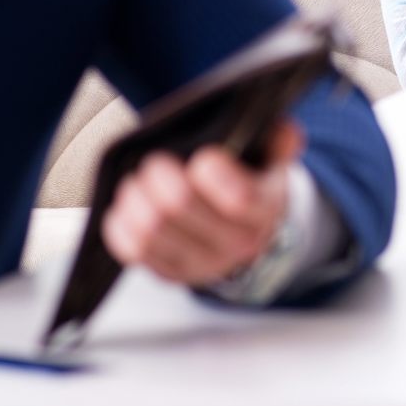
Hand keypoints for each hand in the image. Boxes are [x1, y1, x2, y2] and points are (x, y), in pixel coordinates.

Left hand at [101, 118, 303, 287]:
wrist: (245, 230)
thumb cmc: (252, 182)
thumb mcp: (272, 158)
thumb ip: (279, 140)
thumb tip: (283, 131)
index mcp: (264, 210)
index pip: (240, 198)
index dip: (215, 174)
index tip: (202, 157)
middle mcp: (236, 244)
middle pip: (181, 208)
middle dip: (159, 176)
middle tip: (155, 159)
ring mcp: (202, 263)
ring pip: (151, 231)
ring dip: (136, 197)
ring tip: (137, 179)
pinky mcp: (172, 274)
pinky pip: (135, 250)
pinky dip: (122, 224)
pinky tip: (127, 205)